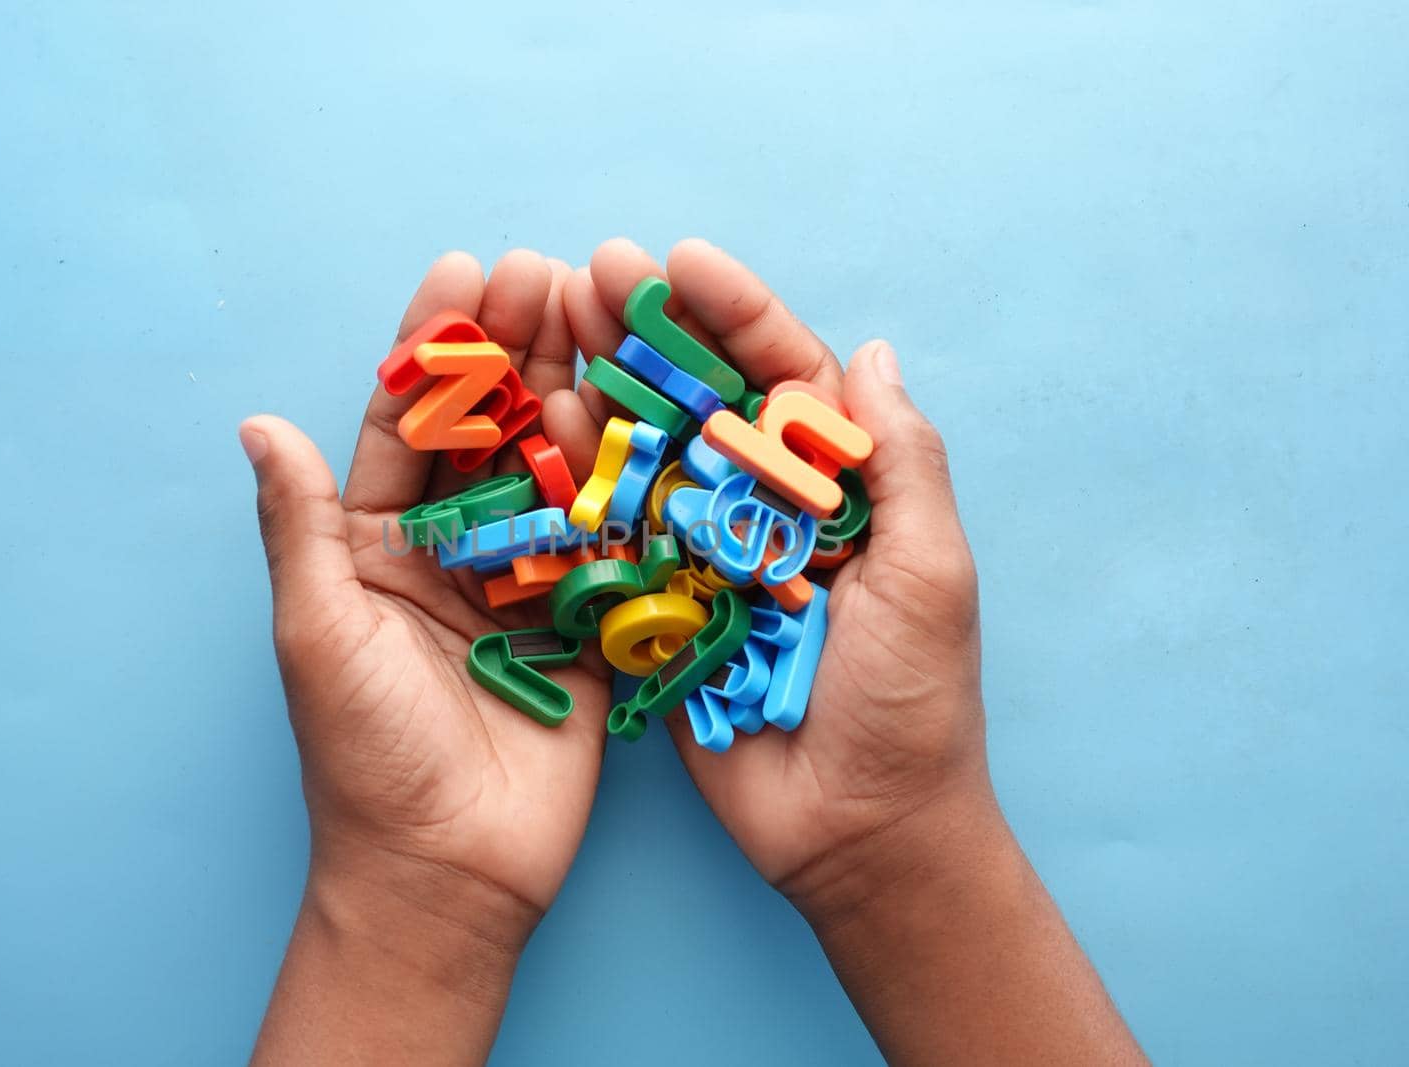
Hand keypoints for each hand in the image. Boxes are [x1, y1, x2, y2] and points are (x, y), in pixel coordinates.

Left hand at [242, 250, 608, 1062]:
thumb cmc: (365, 758)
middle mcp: (451, 554)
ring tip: (596, 313)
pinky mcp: (585, 623)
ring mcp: (524, 584)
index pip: (402, 428)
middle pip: (485, 432)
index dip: (431, 350)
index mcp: (374, 550)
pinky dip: (618, 479)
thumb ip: (303, 526)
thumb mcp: (320, 631)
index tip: (461, 271)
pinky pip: (602, 538)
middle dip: (512, 350)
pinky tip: (634, 413)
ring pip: (549, 470)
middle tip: (546, 272)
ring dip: (571, 391)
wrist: (450, 874)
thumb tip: (258, 422)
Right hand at [558, 237, 991, 916]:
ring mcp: (707, 557)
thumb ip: (904, 465)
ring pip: (648, 455)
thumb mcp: (931, 573)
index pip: (785, 377)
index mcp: (842, 488)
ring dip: (601, 387)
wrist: (856, 833)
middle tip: (588, 272)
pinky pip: (614, 538)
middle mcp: (768, 509)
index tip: (680, 260)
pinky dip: (576, 483)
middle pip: (703, 399)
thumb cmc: (913, 705)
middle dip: (649, 332)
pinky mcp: (658, 611)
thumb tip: (874, 352)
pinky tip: (537, 425)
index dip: (735, 314)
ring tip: (546, 323)